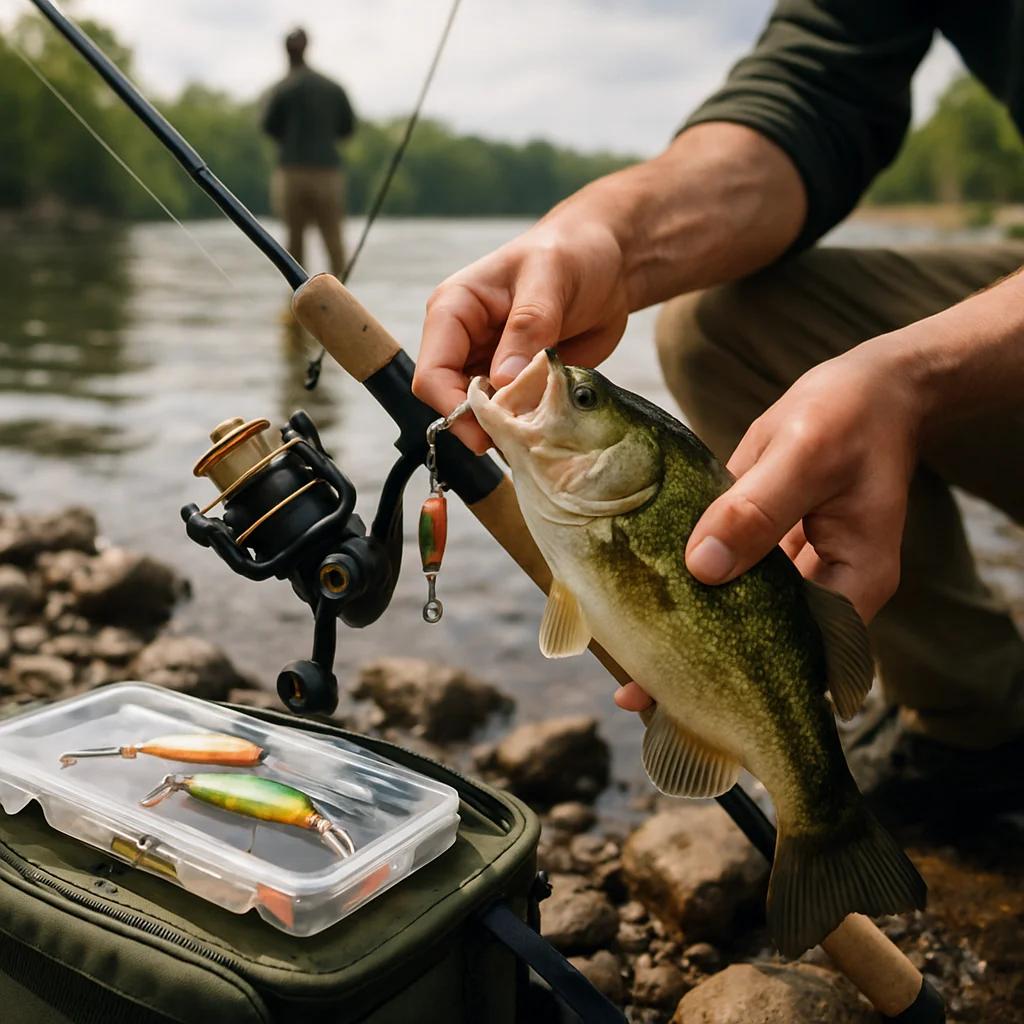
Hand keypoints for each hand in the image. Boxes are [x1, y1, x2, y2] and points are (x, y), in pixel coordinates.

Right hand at [413, 213, 630, 452]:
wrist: (610, 262)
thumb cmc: (572, 252)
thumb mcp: (550, 277)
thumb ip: (527, 325)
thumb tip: (503, 380)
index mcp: (454, 311)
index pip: (432, 373)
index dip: (453, 407)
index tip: (488, 429)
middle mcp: (465, 343)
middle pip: (452, 402)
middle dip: (483, 423)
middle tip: (522, 437)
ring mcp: (491, 366)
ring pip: (483, 415)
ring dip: (510, 428)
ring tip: (541, 430)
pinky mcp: (520, 383)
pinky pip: (515, 416)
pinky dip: (530, 426)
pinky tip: (552, 424)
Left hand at [615, 336, 924, 714]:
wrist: (865, 386)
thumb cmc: (851, 415)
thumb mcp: (805, 457)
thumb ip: (756, 510)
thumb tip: (702, 568)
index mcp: (853, 584)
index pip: (801, 656)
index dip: (745, 687)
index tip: (682, 701)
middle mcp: (823, 589)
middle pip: (765, 647)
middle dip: (704, 670)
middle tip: (635, 694)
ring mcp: (791, 568)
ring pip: (737, 611)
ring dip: (688, 629)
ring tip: (626, 657)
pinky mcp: (762, 541)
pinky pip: (723, 569)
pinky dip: (687, 581)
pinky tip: (639, 592)